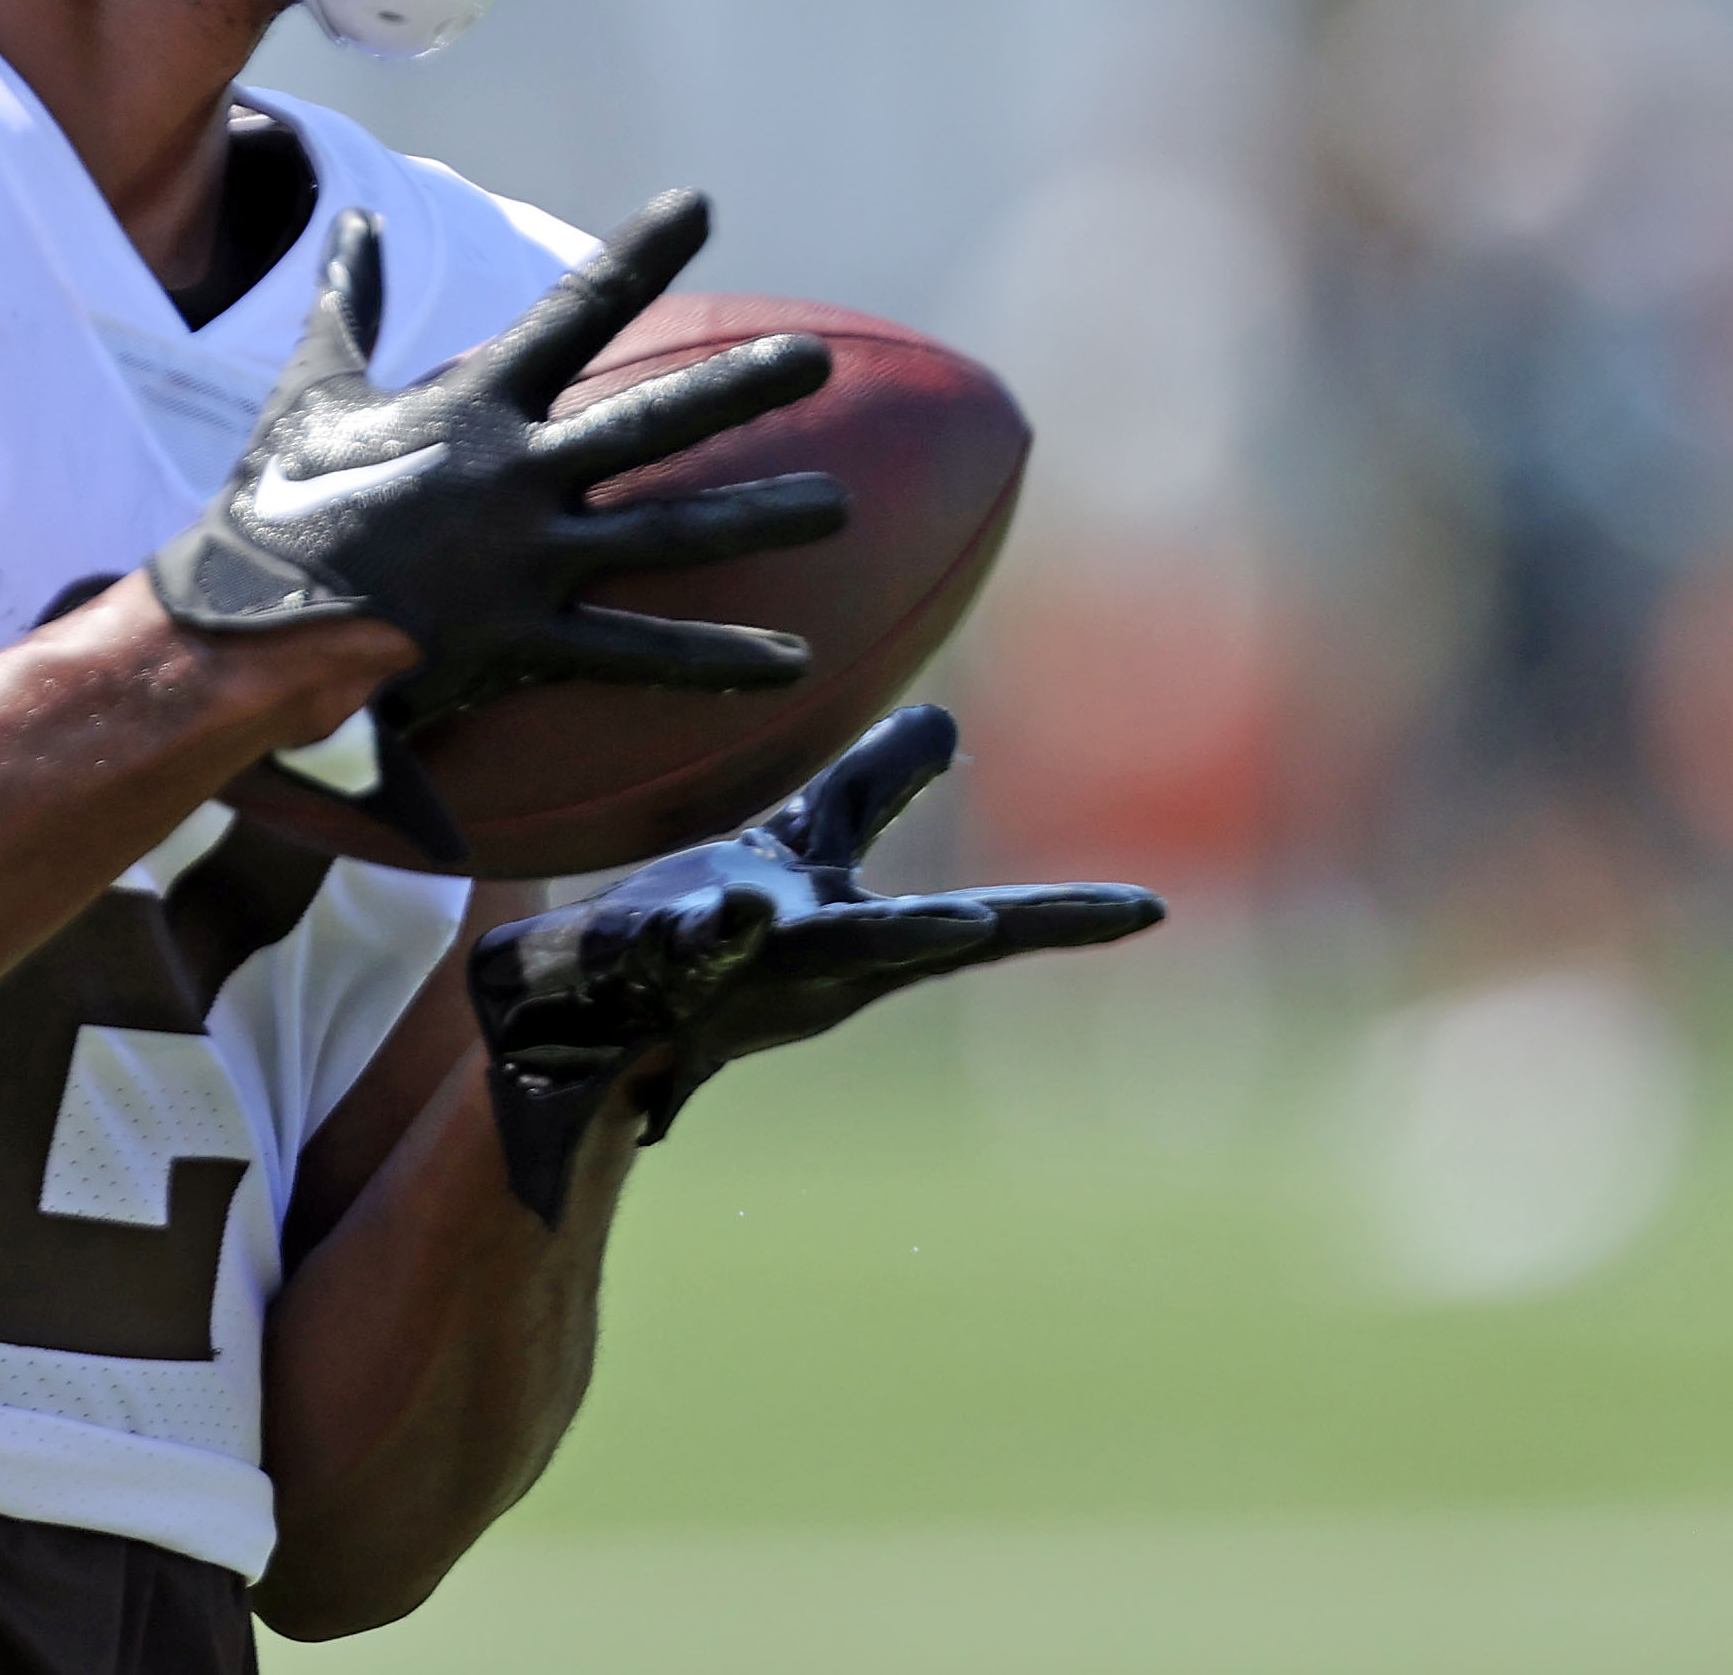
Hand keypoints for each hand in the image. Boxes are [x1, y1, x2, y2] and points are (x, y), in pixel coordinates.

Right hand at [146, 189, 847, 861]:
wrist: (244, 624)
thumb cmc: (274, 505)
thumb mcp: (311, 389)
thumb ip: (349, 302)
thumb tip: (357, 222)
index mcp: (473, 405)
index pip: (574, 309)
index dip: (640, 253)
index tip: (701, 205)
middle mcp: (516, 473)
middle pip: (650, 420)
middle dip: (739, 387)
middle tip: (817, 358)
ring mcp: (528, 559)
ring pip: (667, 534)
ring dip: (759, 518)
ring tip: (839, 504)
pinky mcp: (525, 637)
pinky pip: (638, 652)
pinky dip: (718, 660)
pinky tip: (794, 660)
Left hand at [466, 705, 1163, 1222]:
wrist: (581, 1006)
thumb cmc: (700, 929)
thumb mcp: (801, 851)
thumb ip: (873, 792)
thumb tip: (949, 726)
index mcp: (855, 936)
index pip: (976, 929)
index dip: (1064, 918)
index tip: (1151, 912)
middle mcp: (808, 959)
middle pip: (906, 942)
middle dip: (976, 931)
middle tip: (1036, 917)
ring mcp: (733, 966)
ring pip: (799, 948)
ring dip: (845, 933)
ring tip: (895, 916)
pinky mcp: (653, 960)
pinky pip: (679, 940)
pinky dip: (706, 926)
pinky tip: (722, 900)